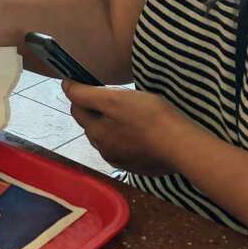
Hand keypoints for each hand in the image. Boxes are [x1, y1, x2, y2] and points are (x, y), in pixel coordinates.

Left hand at [62, 82, 197, 175]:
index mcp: (95, 132)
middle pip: (92, 124)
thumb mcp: (114, 98)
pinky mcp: (138, 166)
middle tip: (115, 97)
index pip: (77, 108)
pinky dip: (127, 139)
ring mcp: (121, 160)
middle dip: (97, 110)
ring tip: (129, 114)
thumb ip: (86, 94)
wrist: (181, 146)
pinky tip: (141, 132)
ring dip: (112, 126)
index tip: (93, 82)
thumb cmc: (148, 117)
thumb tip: (65, 86)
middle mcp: (104, 150)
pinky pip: (125, 148)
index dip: (81, 93)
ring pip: (108, 137)